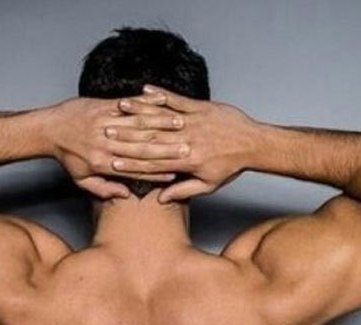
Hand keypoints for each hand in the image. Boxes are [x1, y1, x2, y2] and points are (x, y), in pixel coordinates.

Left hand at [45, 94, 188, 198]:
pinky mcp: (103, 106)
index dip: (157, 171)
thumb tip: (124, 196)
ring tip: (181, 124)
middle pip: (141, 147)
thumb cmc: (67, 156)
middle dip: (166, 147)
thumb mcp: (82, 180)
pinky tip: (162, 101)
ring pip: (138, 124)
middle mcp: (106, 143)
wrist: (49, 129)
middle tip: (188, 148)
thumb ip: (104, 190)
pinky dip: (146, 103)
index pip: (135, 169)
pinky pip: (128, 104)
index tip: (175, 172)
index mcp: (103, 163)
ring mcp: (105, 122)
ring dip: (161, 123)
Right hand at [109, 85, 265, 202]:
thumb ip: (183, 191)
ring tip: (119, 108)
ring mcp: (193, 122)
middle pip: (151, 139)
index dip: (132, 162)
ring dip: (139, 112)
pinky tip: (144, 90)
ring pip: (161, 117)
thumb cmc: (230, 166)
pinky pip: (176, 100)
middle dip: (127, 135)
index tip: (113, 161)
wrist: (254, 144)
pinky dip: (159, 95)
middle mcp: (187, 140)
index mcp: (187, 162)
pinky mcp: (200, 107)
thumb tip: (162, 198)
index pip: (154, 163)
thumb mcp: (208, 185)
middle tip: (106, 132)